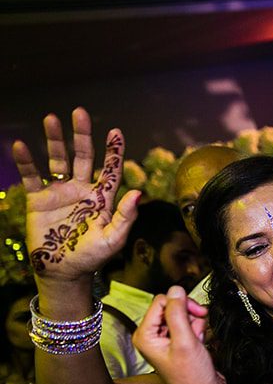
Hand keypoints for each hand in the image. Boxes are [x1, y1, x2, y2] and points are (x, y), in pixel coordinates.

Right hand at [12, 108, 140, 280]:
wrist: (63, 271)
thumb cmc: (92, 257)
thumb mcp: (113, 239)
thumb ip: (125, 216)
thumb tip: (139, 193)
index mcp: (103, 197)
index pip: (110, 169)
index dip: (113, 151)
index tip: (116, 131)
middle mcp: (82, 189)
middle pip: (84, 156)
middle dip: (82, 135)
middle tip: (80, 113)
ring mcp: (61, 192)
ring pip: (58, 160)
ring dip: (55, 140)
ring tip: (51, 119)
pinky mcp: (39, 199)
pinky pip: (32, 176)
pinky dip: (26, 161)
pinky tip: (21, 146)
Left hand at [132, 287, 218, 383]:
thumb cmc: (191, 378)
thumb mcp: (185, 342)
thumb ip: (179, 313)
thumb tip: (176, 289)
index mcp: (145, 335)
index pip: (161, 301)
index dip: (181, 304)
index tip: (196, 313)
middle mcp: (152, 336)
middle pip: (171, 306)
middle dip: (189, 313)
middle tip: (199, 325)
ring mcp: (165, 340)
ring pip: (182, 314)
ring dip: (195, 322)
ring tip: (199, 340)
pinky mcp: (178, 343)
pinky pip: (188, 324)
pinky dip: (198, 330)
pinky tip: (200, 343)